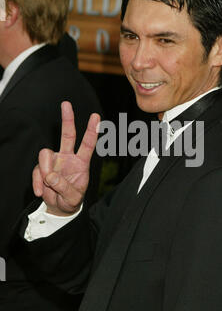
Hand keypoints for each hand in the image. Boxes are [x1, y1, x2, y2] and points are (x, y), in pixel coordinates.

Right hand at [32, 102, 99, 216]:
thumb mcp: (73, 198)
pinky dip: (37, 182)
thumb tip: (51, 176)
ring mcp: (54, 161)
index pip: (88, 144)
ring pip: (45, 153)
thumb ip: (64, 188)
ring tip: (48, 186)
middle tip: (66, 104)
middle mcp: (68, 157)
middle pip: (68, 134)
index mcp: (81, 162)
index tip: (96, 116)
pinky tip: (41, 192)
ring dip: (44, 170)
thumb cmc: (71, 200)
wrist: (59, 207)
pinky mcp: (42, 168)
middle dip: (67, 119)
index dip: (92, 131)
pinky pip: (36, 170)